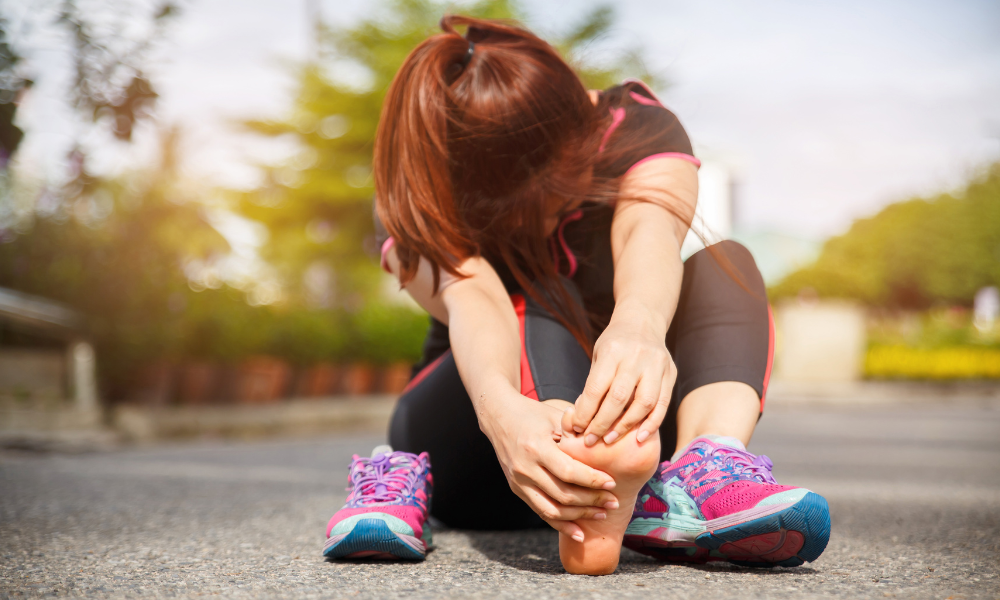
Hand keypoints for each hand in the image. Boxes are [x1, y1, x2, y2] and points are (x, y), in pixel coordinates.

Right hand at [481, 392, 619, 541]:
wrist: (498, 417)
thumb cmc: (533, 413)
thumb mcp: (555, 416)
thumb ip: (577, 433)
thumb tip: (606, 448)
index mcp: (536, 447)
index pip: (569, 471)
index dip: (592, 480)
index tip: (612, 483)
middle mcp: (525, 468)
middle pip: (563, 494)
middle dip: (592, 501)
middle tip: (614, 501)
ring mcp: (519, 482)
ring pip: (552, 509)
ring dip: (580, 516)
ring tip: (601, 514)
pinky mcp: (517, 489)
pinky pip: (541, 512)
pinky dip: (561, 525)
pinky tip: (579, 532)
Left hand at [567, 303, 675, 445]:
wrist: (643, 322)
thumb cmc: (614, 343)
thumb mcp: (598, 355)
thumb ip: (594, 384)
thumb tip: (581, 419)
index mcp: (613, 351)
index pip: (597, 388)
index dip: (585, 412)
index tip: (577, 428)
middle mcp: (636, 357)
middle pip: (619, 398)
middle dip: (602, 423)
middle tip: (591, 440)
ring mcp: (657, 365)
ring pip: (644, 403)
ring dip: (626, 426)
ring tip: (611, 439)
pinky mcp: (670, 373)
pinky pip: (663, 404)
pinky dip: (652, 423)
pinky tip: (640, 436)